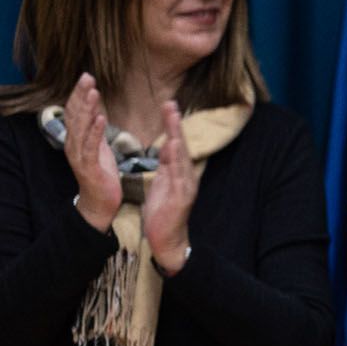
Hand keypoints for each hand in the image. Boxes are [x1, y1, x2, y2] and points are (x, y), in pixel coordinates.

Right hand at [63, 74, 120, 231]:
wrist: (101, 201)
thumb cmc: (101, 171)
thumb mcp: (98, 145)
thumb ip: (94, 127)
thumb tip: (95, 106)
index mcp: (77, 139)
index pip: (74, 112)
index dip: (78, 94)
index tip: (86, 76)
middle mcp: (74, 145)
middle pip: (75, 116)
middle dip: (81, 96)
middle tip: (87, 77)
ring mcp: (80, 156)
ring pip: (80, 128)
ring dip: (87, 109)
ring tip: (93, 92)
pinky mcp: (89, 166)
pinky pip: (91, 147)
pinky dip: (94, 132)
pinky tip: (99, 119)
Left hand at [142, 102, 196, 271]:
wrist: (167, 241)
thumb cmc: (162, 214)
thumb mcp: (162, 185)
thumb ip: (166, 166)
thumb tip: (168, 146)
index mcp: (177, 174)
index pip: (175, 144)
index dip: (172, 125)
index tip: (168, 106)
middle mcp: (185, 176)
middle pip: (181, 145)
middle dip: (176, 124)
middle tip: (170, 103)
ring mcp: (185, 186)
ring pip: (182, 157)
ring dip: (178, 136)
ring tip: (173, 118)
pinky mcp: (181, 197)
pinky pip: (179, 174)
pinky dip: (177, 159)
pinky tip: (174, 146)